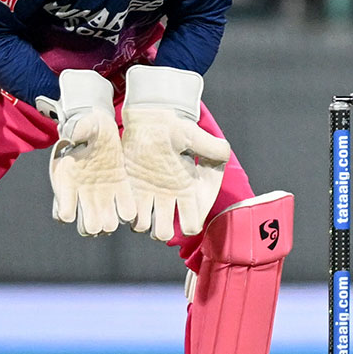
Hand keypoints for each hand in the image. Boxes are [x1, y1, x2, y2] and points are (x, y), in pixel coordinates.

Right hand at [41, 69, 132, 236]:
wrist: (98, 128)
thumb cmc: (84, 126)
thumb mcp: (79, 126)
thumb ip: (76, 131)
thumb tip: (74, 137)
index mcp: (67, 184)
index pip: (63, 214)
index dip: (68, 214)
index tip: (74, 204)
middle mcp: (83, 195)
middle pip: (87, 227)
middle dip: (93, 225)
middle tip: (99, 212)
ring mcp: (102, 196)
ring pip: (104, 226)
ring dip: (109, 222)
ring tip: (114, 211)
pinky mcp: (120, 191)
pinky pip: (125, 212)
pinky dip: (126, 212)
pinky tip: (126, 201)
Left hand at [119, 65, 230, 241]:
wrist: (153, 119)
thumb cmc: (179, 128)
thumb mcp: (202, 139)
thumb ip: (217, 150)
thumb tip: (224, 159)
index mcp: (187, 192)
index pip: (192, 223)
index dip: (191, 223)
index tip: (187, 211)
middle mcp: (168, 198)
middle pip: (164, 234)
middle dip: (163, 231)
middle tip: (160, 219)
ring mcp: (148, 195)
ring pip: (144, 228)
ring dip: (144, 225)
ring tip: (144, 212)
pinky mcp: (131, 189)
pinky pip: (128, 213)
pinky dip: (129, 215)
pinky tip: (132, 203)